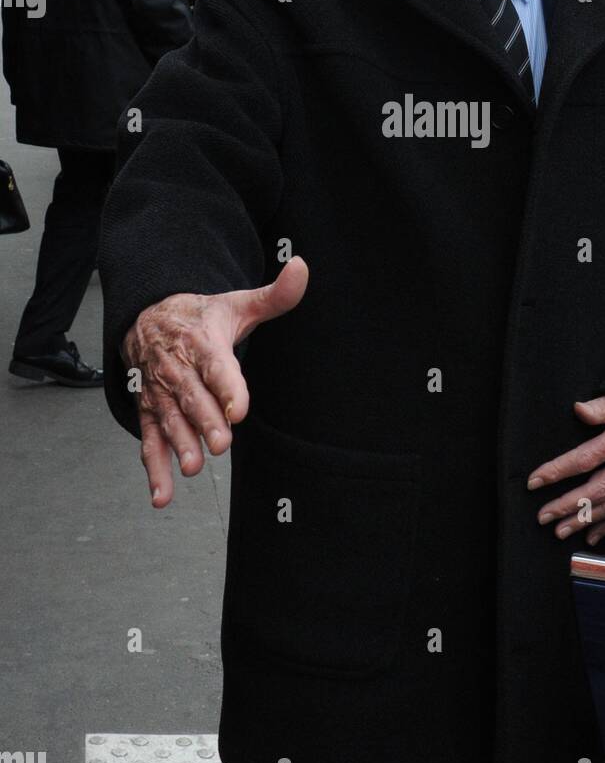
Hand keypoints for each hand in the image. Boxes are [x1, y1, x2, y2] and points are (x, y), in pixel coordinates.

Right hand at [122, 257, 308, 508]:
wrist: (146, 317)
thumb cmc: (202, 317)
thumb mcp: (237, 304)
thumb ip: (274, 295)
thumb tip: (301, 267)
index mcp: (202, 342)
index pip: (215, 365)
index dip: (227, 387)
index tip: (239, 409)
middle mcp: (178, 369)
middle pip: (193, 398)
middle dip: (206, 421)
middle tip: (222, 444)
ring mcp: (161, 394)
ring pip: (170, 420)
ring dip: (180, 444)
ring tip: (195, 466)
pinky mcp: (149, 413)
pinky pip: (149, 442)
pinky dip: (154, 470)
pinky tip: (162, 495)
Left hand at [527, 395, 604, 545]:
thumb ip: (601, 407)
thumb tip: (578, 409)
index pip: (585, 458)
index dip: (558, 471)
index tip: (534, 481)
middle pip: (596, 489)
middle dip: (567, 506)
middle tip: (543, 517)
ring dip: (584, 521)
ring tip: (560, 531)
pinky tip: (591, 537)